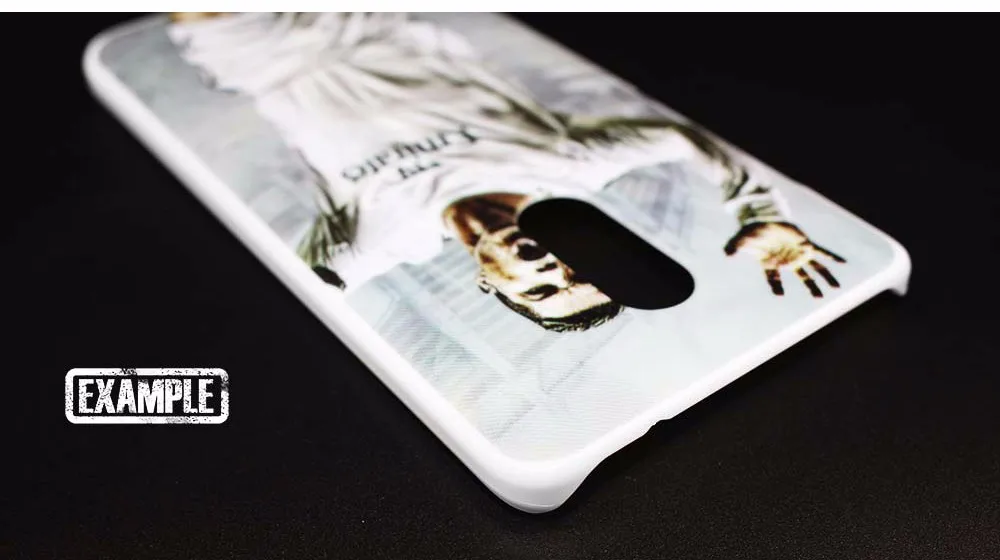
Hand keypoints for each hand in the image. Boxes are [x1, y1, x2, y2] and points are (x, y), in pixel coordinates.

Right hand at [724, 221, 845, 297]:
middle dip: (811, 287)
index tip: (779, 295)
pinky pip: (822, 252)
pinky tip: (842, 263)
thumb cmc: (753, 233)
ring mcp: (799, 254)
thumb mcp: (742, 239)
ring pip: (815, 269)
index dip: (776, 286)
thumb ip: (735, 247)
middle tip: (818, 299)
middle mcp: (788, 263)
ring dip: (825, 277)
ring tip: (835, 288)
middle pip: (802, 277)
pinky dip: (831, 257)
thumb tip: (726, 254)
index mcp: (772, 265)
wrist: (765, 220)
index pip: (774, 279)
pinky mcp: (806, 245)